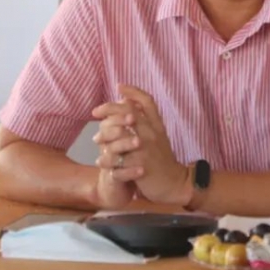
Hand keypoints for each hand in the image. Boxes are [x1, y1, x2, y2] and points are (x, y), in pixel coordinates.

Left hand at [92, 85, 190, 206]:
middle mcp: (152, 134)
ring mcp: (147, 150)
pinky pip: (118, 161)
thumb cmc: (161, 159)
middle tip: (95, 112)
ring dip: (104, 137)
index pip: (147, 101)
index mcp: (157, 126)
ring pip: (119, 137)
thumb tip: (127, 101)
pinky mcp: (141, 167)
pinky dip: (107, 160)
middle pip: (129, 113)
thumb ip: (144, 121)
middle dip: (109, 109)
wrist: (175, 183)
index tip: (118, 86)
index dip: (133, 91)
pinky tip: (101, 161)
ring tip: (96, 142)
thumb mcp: (157, 136)